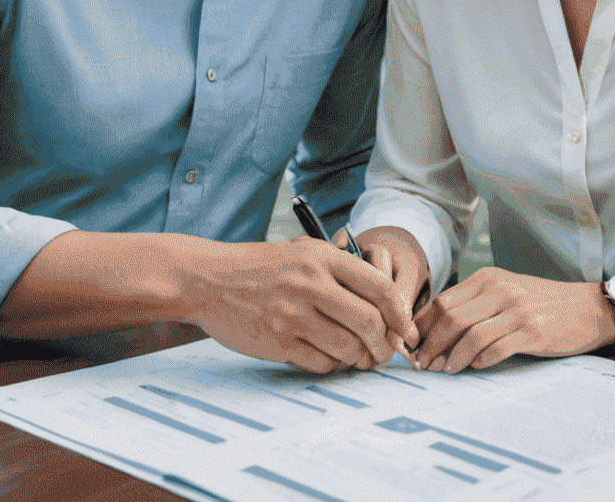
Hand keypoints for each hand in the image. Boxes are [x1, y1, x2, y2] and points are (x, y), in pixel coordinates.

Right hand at [182, 236, 418, 374]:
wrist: (209, 280)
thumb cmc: (260, 266)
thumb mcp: (301, 249)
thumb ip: (338, 262)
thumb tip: (380, 290)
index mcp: (322, 258)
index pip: (380, 286)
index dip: (401, 313)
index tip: (405, 328)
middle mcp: (311, 284)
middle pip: (370, 322)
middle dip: (385, 344)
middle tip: (385, 351)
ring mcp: (294, 314)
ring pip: (349, 347)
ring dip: (362, 358)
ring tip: (360, 357)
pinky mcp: (279, 341)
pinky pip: (322, 362)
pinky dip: (333, 364)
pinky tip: (330, 356)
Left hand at [411, 266, 614, 373]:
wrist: (586, 307)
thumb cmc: (542, 303)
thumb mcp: (505, 293)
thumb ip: (475, 305)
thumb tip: (435, 331)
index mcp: (488, 278)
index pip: (443, 301)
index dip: (422, 327)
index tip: (411, 347)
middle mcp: (500, 289)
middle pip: (451, 318)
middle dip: (431, 345)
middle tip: (423, 365)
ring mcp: (517, 310)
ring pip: (470, 334)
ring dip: (452, 357)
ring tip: (444, 371)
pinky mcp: (533, 331)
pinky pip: (497, 347)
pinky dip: (481, 360)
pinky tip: (474, 367)